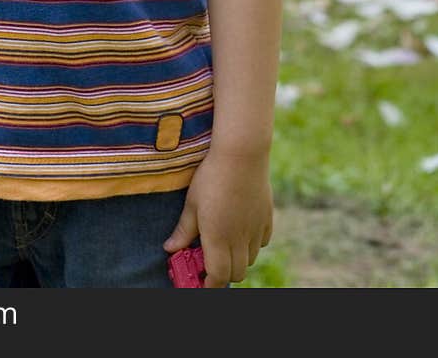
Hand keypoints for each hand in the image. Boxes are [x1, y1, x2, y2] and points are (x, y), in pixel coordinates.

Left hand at [163, 149, 272, 287]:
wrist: (242, 153)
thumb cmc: (211, 175)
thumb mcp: (192, 203)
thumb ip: (184, 230)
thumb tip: (170, 249)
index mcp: (218, 238)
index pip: (218, 276)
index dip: (210, 285)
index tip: (201, 283)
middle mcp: (240, 239)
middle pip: (236, 273)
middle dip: (223, 274)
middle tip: (209, 261)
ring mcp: (256, 229)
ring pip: (250, 259)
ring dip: (238, 258)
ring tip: (225, 242)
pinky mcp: (267, 217)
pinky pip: (262, 242)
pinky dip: (252, 243)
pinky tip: (242, 228)